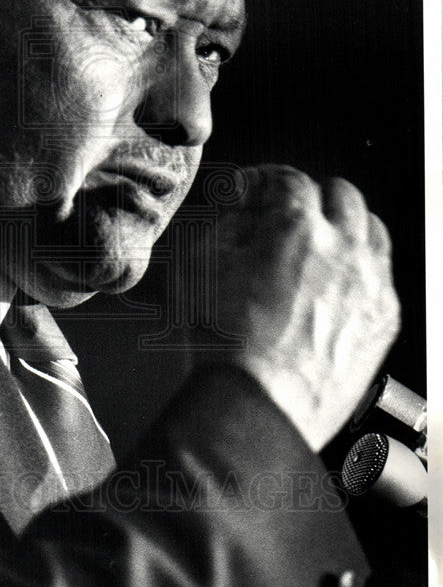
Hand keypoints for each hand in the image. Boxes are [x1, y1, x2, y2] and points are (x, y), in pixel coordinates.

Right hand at [210, 165, 399, 451]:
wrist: (257, 408)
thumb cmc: (225, 345)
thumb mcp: (201, 265)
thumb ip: (227, 221)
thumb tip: (246, 204)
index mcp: (297, 227)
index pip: (288, 178)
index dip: (265, 181)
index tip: (253, 193)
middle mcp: (344, 248)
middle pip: (340, 194)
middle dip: (310, 197)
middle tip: (287, 213)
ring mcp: (372, 283)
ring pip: (372, 228)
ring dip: (345, 226)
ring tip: (321, 243)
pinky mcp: (384, 318)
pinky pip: (384, 273)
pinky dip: (362, 267)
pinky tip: (337, 283)